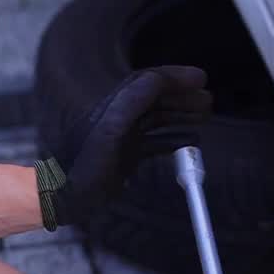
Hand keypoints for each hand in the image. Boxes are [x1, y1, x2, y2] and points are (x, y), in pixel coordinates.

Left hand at [35, 65, 211, 228]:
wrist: (64, 196)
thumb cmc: (82, 166)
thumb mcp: (108, 130)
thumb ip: (130, 102)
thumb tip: (155, 79)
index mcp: (115, 106)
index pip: (149, 82)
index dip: (175, 77)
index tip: (201, 79)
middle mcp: (119, 118)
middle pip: (157, 99)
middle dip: (183, 97)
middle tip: (209, 101)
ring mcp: (123, 137)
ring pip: (157, 119)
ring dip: (181, 116)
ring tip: (204, 118)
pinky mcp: (125, 156)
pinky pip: (154, 143)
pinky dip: (173, 141)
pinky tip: (188, 143)